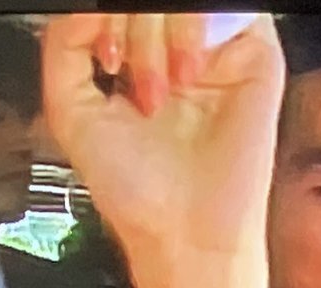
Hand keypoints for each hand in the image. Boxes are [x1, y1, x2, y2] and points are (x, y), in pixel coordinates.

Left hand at [42, 14, 283, 287]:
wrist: (181, 232)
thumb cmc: (135, 188)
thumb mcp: (70, 107)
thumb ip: (64, 41)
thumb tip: (86, 4)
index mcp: (137, 53)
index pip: (117, 7)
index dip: (101, 18)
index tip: (99, 60)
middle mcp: (177, 44)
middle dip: (124, 24)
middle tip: (120, 70)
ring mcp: (217, 47)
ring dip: (154, 32)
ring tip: (156, 89)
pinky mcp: (255, 56)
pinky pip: (230, 7)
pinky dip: (195, 28)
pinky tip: (186, 75)